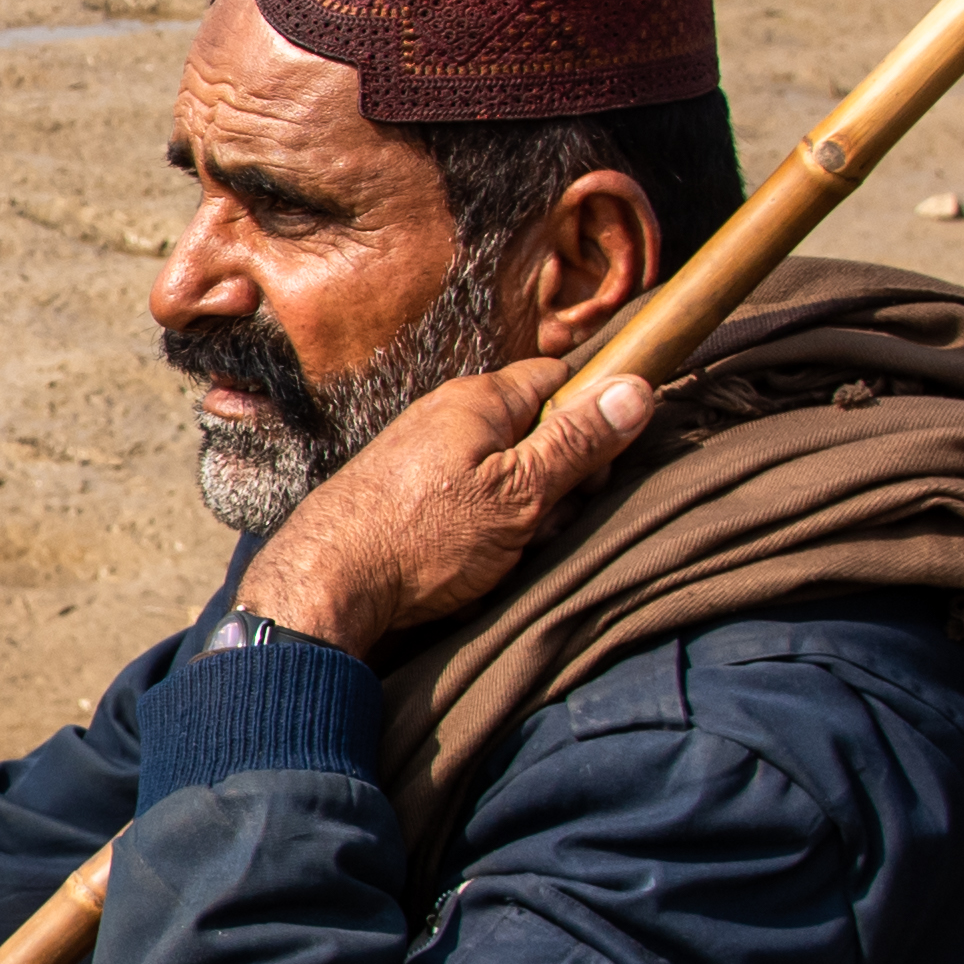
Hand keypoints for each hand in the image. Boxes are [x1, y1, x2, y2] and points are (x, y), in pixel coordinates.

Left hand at [232, 357, 658, 658]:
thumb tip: (637, 388)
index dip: (590, 422)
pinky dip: (482, 530)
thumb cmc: (423, 536)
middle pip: (534, 433)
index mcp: (479, 399)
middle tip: (542, 526)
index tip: (595, 472)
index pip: (558, 379)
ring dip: (520, 516)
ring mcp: (423, 454)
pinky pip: (468, 500)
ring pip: (504, 474)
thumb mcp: (520, 492)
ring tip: (500, 552)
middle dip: (555, 483)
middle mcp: (447, 415)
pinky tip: (469, 563)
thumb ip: (578, 442)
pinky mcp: (407, 493)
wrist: (327, 585)